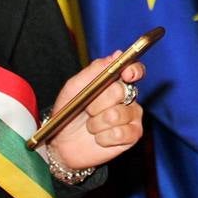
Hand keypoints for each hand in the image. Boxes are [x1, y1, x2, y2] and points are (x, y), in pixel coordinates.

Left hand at [45, 54, 145, 170]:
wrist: (62, 143)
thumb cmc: (68, 111)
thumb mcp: (74, 87)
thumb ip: (94, 70)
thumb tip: (116, 55)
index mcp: (116, 82)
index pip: (135, 70)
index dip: (133, 71)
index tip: (126, 75)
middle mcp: (128, 97)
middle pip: (120, 92)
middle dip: (97, 102)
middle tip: (88, 110)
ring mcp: (132, 116)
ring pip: (117, 115)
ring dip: (96, 123)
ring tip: (91, 126)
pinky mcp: (132, 135)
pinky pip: (119, 133)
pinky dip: (103, 137)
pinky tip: (99, 138)